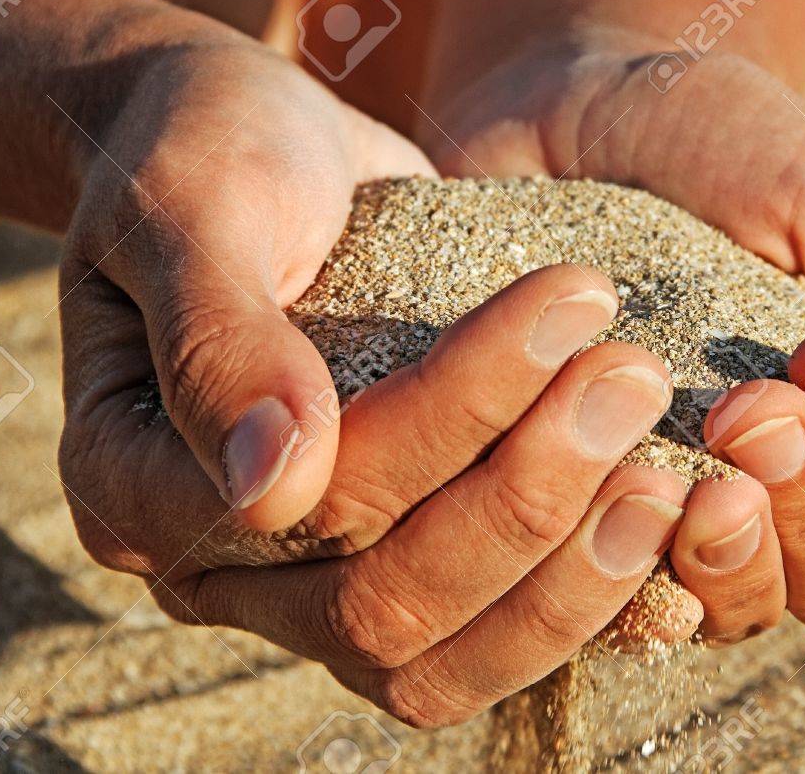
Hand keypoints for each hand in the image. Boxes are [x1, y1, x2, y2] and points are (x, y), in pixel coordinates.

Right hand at [57, 39, 690, 725]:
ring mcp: (311, 576)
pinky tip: (667, 524)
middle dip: (525, 502)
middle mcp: (221, 560)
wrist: (253, 146)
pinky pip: (488, 630)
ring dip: (568, 574)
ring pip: (439, 657)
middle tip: (632, 381)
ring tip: (669, 471)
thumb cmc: (210, 152)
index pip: (305, 504)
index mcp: (135, 481)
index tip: (566, 305)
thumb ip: (217, 338)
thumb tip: (272, 483)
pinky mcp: (394, 556)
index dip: (447, 422)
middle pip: (379, 609)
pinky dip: (583, 597)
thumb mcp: (196, 203)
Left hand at [416, 35, 804, 641]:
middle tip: (753, 407)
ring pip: (754, 606)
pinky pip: (628, 600)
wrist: (580, 109)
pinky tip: (625, 506)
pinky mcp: (592, 510)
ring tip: (703, 472)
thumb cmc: (735, 151)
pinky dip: (639, 573)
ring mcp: (690, 506)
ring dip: (742, 555)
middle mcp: (789, 487)